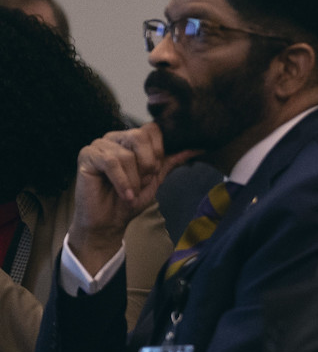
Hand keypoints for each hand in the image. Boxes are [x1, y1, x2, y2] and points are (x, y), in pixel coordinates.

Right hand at [71, 124, 197, 271]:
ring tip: (130, 192)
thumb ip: (172, 160)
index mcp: (131, 139)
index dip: (158, 151)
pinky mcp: (86, 156)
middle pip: (140, 136)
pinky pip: (111, 162)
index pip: (152, 129)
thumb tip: (198, 147)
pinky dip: (122, 181)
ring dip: (134, 179)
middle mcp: (114, 137)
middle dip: (147, 164)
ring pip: (126, 154)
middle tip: (142, 182)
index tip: (154, 172)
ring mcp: (99, 145)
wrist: (109, 222)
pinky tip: (124, 195)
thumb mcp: (156, 178)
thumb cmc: (130, 198)